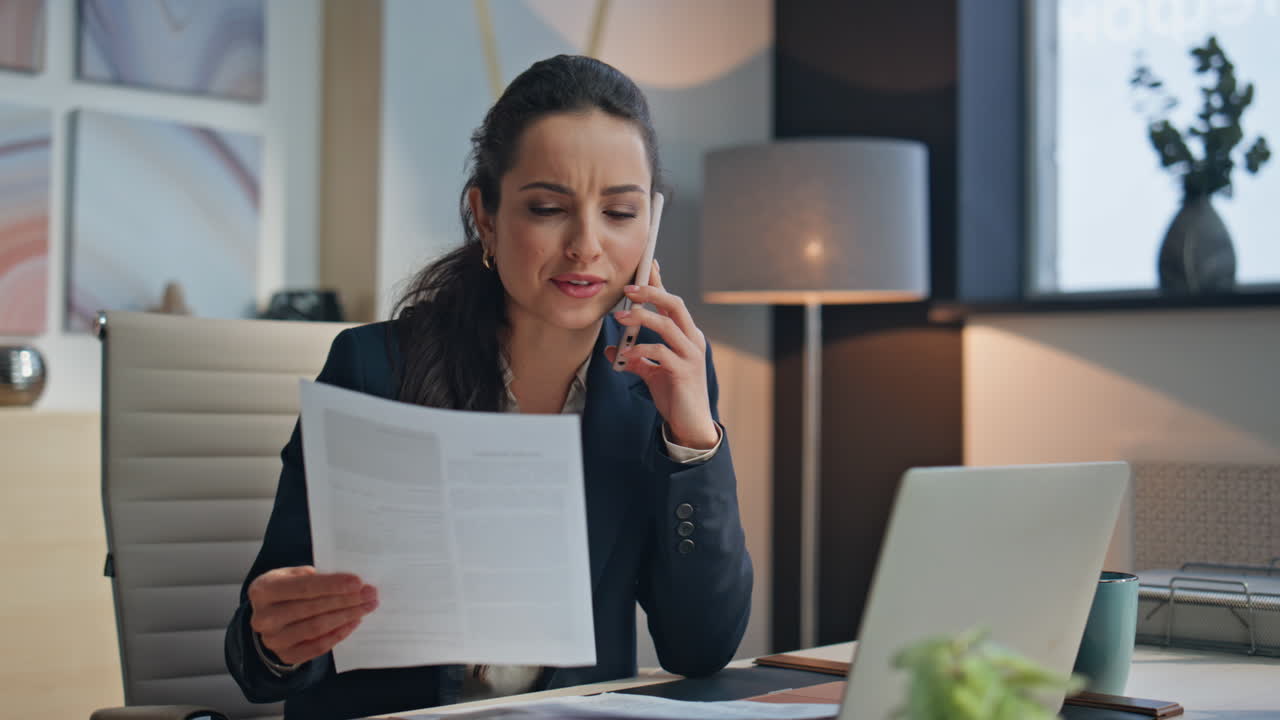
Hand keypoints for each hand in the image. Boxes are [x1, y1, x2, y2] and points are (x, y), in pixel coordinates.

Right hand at [248, 565, 377, 665]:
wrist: (270, 615)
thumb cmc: (287, 590)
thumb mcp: (293, 575)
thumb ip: (315, 577)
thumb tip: (350, 582)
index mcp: (263, 590)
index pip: (303, 587)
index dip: (332, 585)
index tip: (357, 582)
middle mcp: (263, 617)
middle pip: (313, 608)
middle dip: (346, 600)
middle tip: (369, 594)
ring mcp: (272, 639)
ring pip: (317, 627)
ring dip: (346, 616)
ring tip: (366, 606)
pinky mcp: (285, 655)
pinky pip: (318, 646)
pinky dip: (338, 634)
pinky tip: (354, 622)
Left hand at [605, 260, 718, 448]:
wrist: (690, 425)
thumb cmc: (675, 395)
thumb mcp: (651, 373)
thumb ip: (635, 358)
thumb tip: (611, 349)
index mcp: (687, 336)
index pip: (672, 303)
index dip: (659, 282)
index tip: (647, 264)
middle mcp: (692, 340)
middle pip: (674, 305)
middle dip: (651, 292)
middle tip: (627, 289)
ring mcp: (691, 356)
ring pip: (667, 325)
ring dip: (641, 318)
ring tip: (619, 317)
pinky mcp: (684, 372)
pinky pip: (660, 353)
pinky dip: (640, 350)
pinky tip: (625, 354)